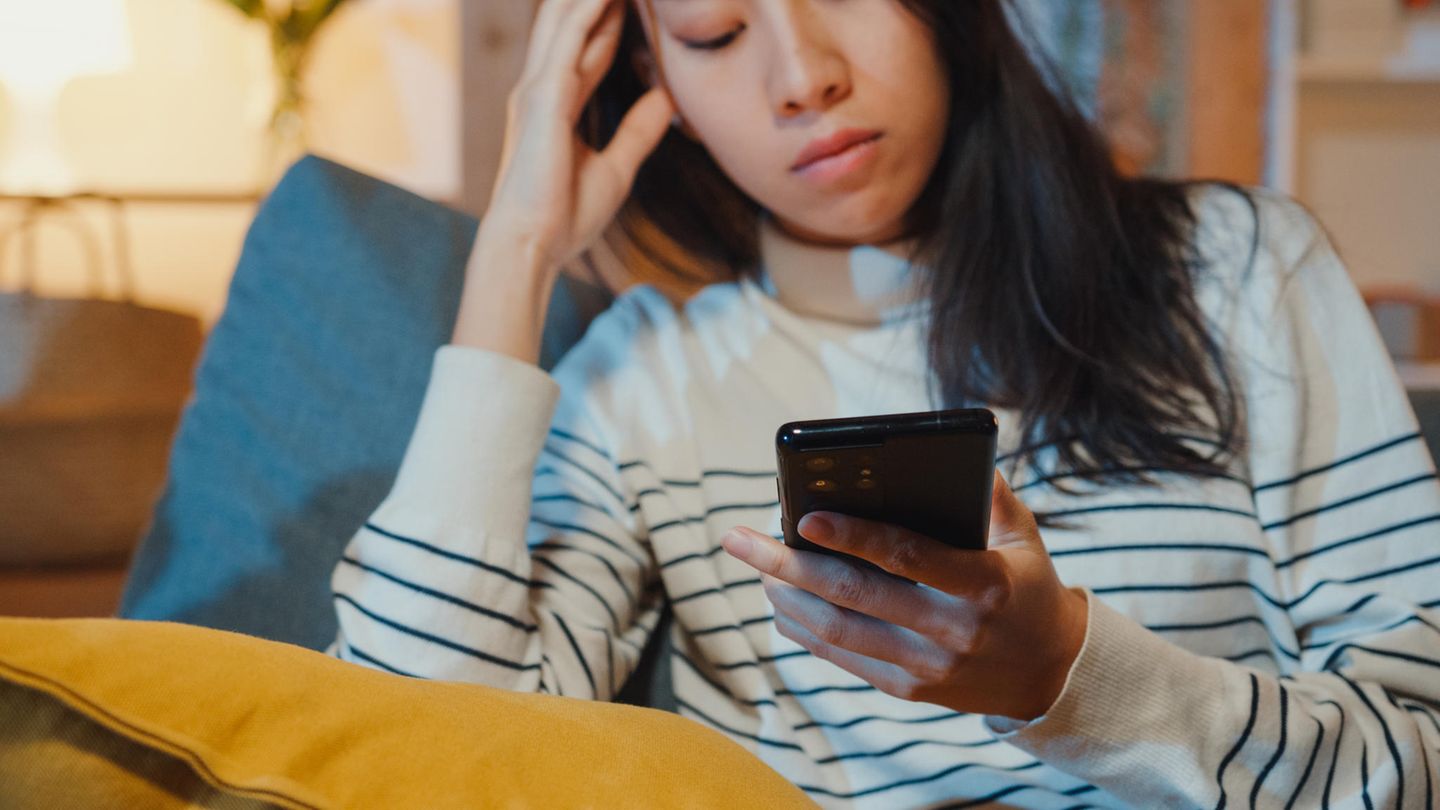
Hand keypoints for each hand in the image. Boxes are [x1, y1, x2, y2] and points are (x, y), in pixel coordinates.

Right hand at [484, 0, 675, 273]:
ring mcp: (540, 87)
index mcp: (558, 104)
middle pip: (573, 19)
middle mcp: (544, 87)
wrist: (530, 244)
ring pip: (568, 15)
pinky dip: (591, 8)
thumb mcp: (616, 169)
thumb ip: (638, 131)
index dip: (613, 16)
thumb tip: (666, 100)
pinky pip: (571, 35)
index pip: (591, 45)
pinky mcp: (545, 94)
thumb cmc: (563, 216)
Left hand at [722, 470, 1088, 720]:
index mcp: (982, 584)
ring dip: (785, 598)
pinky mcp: (908, 690)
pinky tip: (780, 605)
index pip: (905, 556)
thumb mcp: (1023, 534)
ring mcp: (927, 668)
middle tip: (739, 538)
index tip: (802, 516)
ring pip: (838, 631)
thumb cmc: (1027, 585)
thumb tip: (941, 449)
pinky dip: (804, 631)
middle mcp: (952, 631)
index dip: (851, 536)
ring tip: (755, 567)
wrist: (1050, 671)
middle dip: (787, 565)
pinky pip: (843, 658)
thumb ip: (988, 491)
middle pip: (853, 595)